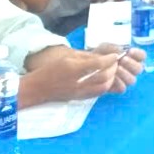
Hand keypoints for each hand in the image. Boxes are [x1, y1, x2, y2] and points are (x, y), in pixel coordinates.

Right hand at [23, 46, 140, 101]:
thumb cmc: (51, 70)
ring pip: (103, 87)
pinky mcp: (80, 98)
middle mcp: (78, 81)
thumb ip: (86, 57)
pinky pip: (98, 93)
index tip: (115, 55)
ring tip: (112, 71)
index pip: (98, 64)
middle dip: (113, 69)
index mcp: (74, 68)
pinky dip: (106, 86)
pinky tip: (105, 79)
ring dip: (112, 78)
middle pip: (104, 77)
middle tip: (115, 63)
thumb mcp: (67, 57)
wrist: (37, 88)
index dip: (110, 59)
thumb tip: (103, 57)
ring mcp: (80, 92)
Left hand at [91, 43, 144, 93]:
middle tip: (122, 60)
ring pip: (132, 80)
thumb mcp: (104, 47)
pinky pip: (122, 88)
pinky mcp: (117, 88)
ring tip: (116, 69)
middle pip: (139, 68)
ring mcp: (125, 80)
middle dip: (132, 64)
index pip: (142, 56)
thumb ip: (113, 48)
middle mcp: (130, 69)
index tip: (130, 51)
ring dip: (125, 74)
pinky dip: (118, 83)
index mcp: (131, 58)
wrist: (87, 68)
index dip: (138, 54)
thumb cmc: (99, 55)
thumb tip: (121, 52)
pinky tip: (112, 78)